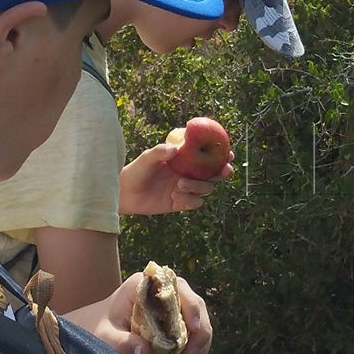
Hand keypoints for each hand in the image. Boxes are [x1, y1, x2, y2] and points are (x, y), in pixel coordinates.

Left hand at [69, 270, 213, 353]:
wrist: (94, 330)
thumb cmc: (98, 329)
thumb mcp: (105, 337)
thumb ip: (122, 343)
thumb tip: (146, 353)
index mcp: (144, 284)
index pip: (176, 288)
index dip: (190, 307)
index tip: (192, 329)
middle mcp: (163, 289)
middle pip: (194, 304)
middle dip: (199, 331)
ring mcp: (173, 304)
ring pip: (198, 319)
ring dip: (199, 343)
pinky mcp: (177, 320)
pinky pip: (194, 332)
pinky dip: (194, 348)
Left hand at [119, 143, 233, 215]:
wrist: (125, 194)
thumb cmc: (136, 171)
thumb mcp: (146, 159)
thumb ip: (158, 152)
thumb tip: (174, 149)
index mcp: (185, 160)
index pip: (208, 156)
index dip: (221, 154)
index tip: (228, 152)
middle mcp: (190, 174)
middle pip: (214, 173)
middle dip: (223, 172)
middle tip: (224, 170)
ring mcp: (187, 189)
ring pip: (206, 188)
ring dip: (199, 186)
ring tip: (179, 185)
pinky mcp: (182, 203)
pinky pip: (196, 203)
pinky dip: (189, 199)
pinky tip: (174, 196)